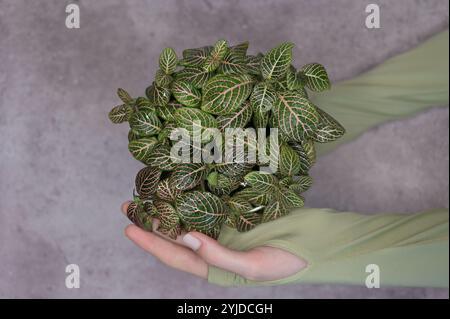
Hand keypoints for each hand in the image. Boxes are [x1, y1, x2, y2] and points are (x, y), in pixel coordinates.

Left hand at [121, 201, 306, 281]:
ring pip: (188, 219)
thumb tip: (186, 236)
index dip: (150, 243)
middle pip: (175, 236)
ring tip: (148, 194)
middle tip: (130, 205)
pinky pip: (208, 206)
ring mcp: (224, 230)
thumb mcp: (252, 266)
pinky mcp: (235, 215)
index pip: (174, 255)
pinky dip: (192, 198)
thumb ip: (218, 255)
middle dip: (151, 222)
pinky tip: (182, 187)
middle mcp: (214, 247)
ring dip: (168, 208)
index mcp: (214, 266)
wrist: (312, 245)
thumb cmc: (285, 262)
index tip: (128, 228)